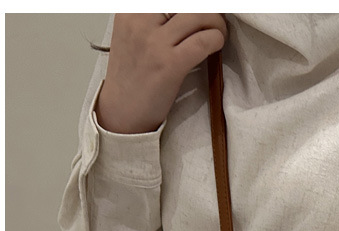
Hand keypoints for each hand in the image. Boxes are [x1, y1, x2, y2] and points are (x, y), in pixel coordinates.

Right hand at [95, 13, 227, 133]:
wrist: (122, 112)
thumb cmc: (131, 78)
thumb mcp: (132, 35)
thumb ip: (152, 19)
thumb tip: (184, 14)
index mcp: (130, 11)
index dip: (189, 6)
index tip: (197, 13)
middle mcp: (140, 21)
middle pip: (187, 3)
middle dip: (206, 10)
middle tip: (212, 21)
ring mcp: (154, 43)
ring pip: (198, 15)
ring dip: (216, 23)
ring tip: (217, 34)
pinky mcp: (170, 64)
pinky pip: (202, 42)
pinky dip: (216, 40)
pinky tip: (215, 46)